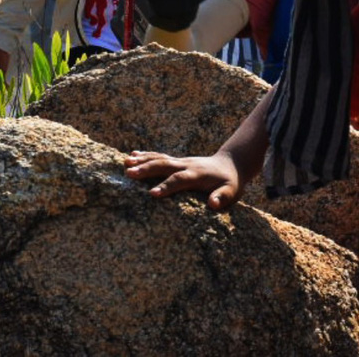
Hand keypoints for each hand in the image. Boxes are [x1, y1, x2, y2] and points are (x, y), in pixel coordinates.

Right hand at [124, 150, 244, 209]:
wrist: (231, 163)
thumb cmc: (230, 182)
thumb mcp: (232, 192)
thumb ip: (222, 197)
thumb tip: (213, 203)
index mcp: (198, 175)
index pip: (180, 180)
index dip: (166, 186)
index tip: (151, 194)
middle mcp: (187, 165)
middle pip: (165, 166)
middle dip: (147, 169)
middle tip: (129, 174)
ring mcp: (181, 161)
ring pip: (160, 159)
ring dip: (143, 161)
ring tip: (126, 163)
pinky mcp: (177, 161)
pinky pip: (160, 157)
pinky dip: (146, 155)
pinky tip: (132, 155)